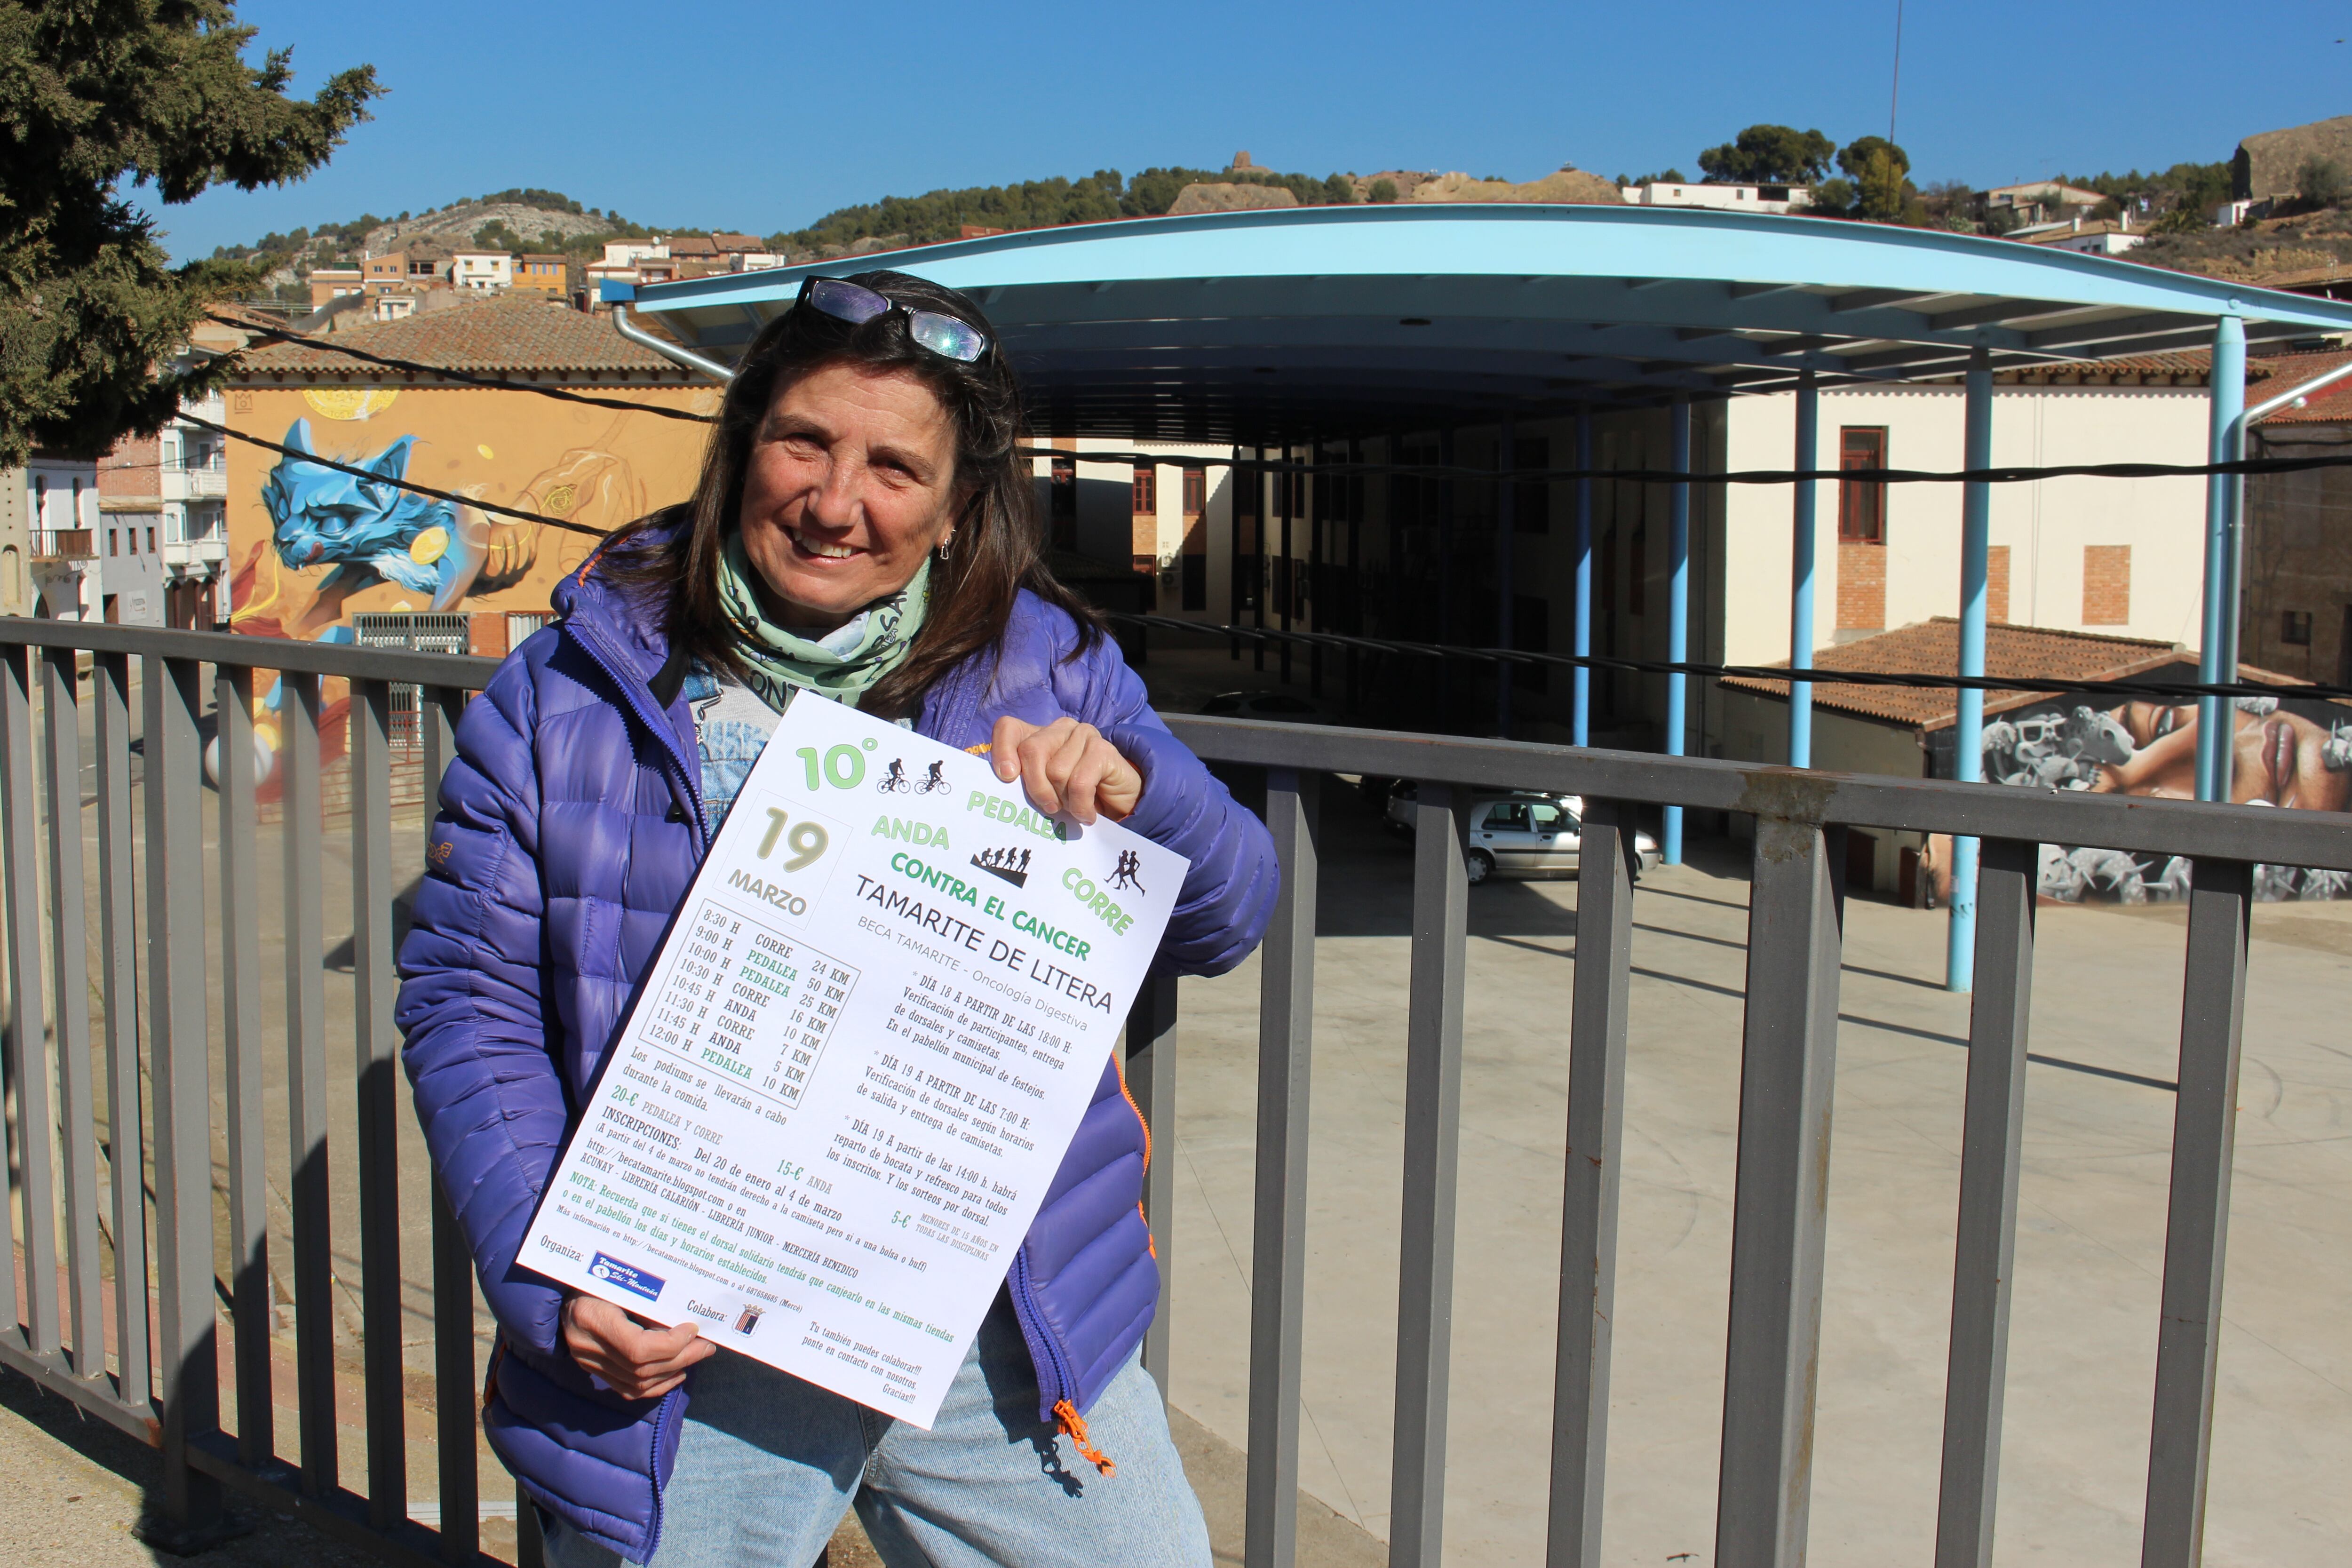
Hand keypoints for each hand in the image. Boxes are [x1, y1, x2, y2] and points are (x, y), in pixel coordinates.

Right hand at [561, 1293, 713, 1399]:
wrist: (563, 1292)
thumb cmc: (596, 1276)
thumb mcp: (619, 1280)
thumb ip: (647, 1301)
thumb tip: (686, 1320)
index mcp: (590, 1317)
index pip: (636, 1348)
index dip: (671, 1344)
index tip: (692, 1329)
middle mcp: (586, 1346)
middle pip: (641, 1368)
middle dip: (681, 1357)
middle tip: (707, 1345)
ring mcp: (587, 1363)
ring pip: (637, 1383)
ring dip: (673, 1370)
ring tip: (698, 1354)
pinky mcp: (593, 1371)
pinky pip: (628, 1389)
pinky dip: (657, 1385)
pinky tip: (678, 1372)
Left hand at [991, 715, 1142, 824]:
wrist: (1121, 802)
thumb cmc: (1075, 797)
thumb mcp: (1044, 790)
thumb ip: (1024, 783)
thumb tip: (1002, 788)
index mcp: (1039, 734)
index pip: (1008, 728)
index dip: (1002, 751)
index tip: (1007, 778)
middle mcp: (1059, 728)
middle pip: (1031, 751)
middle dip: (1036, 787)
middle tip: (1050, 808)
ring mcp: (1083, 734)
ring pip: (1055, 771)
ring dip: (1064, 800)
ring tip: (1073, 806)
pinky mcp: (1103, 748)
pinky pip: (1079, 783)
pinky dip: (1080, 806)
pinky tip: (1086, 814)